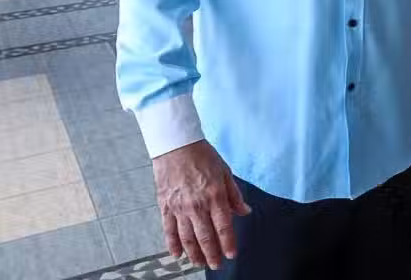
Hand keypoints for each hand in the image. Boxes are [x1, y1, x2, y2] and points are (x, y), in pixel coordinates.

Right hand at [153, 139, 249, 269]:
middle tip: (216, 265)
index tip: (232, 254)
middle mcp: (197, 205)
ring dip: (194, 253)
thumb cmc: (202, 156)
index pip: (224, 226)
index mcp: (215, 196)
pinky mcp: (165, 206)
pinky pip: (169, 230)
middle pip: (205, 236)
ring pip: (187, 237)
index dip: (228, 243)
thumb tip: (245, 211)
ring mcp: (179, 207)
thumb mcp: (225, 172)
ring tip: (199, 263)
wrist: (176, 145)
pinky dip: (172, 244)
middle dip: (211, 254)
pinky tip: (177, 254)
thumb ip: (234, 195)